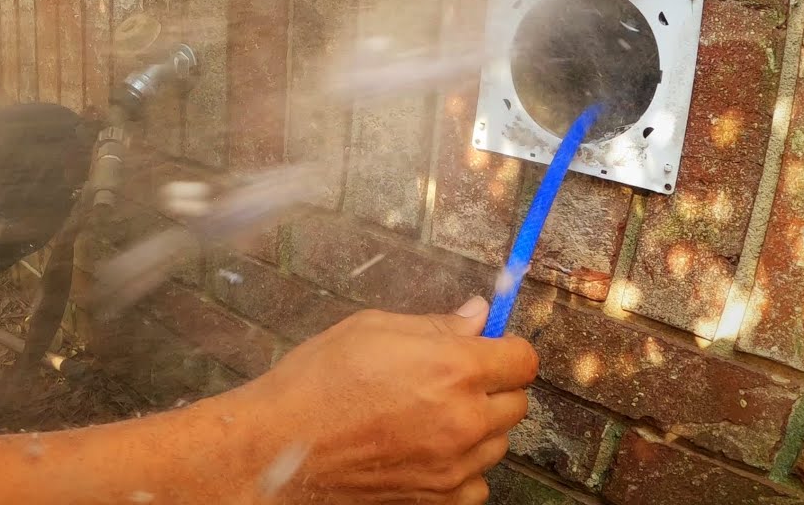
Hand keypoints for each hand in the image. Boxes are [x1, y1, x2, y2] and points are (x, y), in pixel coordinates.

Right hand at [236, 297, 537, 503]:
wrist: (281, 442)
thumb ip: (435, 325)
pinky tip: (431, 448)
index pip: (522, 359)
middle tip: (452, 377)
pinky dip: (464, 466)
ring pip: (499, 442)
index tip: (489, 346)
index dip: (505, 348)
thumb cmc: (318, 380)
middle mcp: (463, 419)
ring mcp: (453, 463)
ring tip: (433, 413)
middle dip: (493, 385)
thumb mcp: (373, 329)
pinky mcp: (437, 496)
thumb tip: (477, 316)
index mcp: (453, 369)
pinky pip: (477, 482)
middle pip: (517, 402)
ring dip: (480, 426)